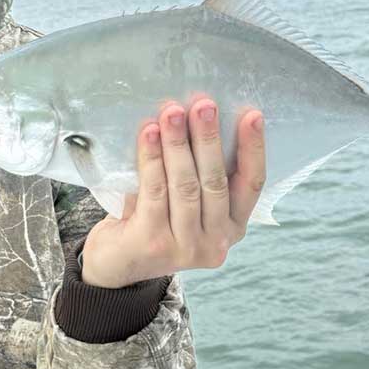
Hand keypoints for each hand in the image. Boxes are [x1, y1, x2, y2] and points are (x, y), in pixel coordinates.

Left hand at [81, 97, 265, 288]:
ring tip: (172, 112)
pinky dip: (152, 158)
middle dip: (209, 138)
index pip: (252, 184)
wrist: (114, 263)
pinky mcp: (152, 244)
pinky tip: (149, 133)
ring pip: (185, 185)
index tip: (253, 115)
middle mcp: (216, 242)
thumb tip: (195, 113)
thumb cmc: (154, 217)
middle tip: (203, 105)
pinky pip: (154, 192)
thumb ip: (198, 170)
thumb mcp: (185, 198)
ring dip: (178, 144)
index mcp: (233, 226)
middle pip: (216, 181)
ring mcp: (185, 248)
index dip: (254, 148)